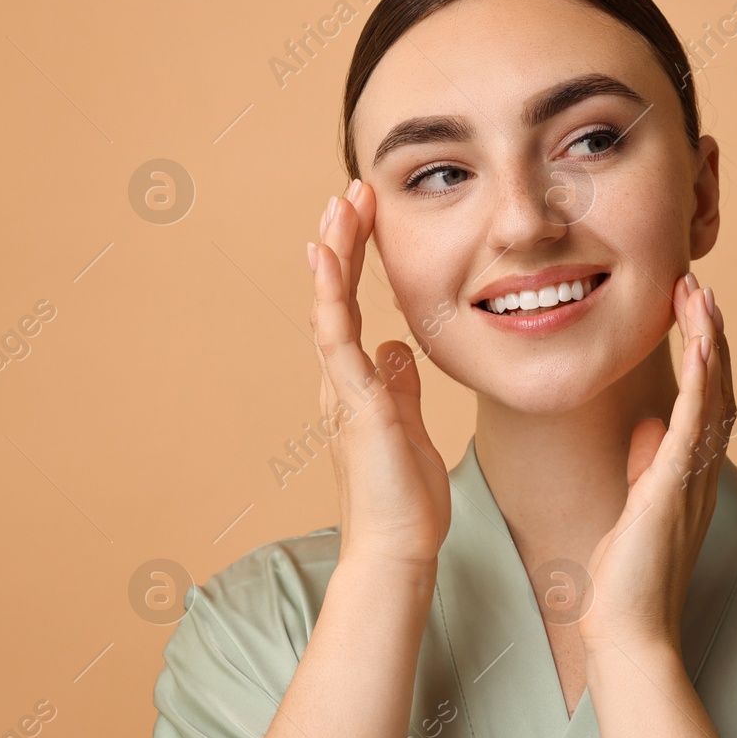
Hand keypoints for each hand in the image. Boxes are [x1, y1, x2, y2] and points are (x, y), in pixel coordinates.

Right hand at [307, 179, 451, 576]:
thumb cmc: (405, 497)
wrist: (398, 546)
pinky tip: (327, 257)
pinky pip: (335, 338)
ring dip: (335, 253)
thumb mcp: (409, 426)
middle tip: (350, 191)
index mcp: (357, 384)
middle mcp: (340, 381)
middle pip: (334, 297)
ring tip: (340, 203)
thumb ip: (399, 387)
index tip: (364, 217)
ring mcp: (342, 390)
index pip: (352, 308)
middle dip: (342, 242)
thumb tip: (398, 352)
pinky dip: (329, 295)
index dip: (355, 262)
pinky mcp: (352, 402)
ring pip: (329, 307)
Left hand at [576, 271, 734, 652]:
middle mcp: (703, 470)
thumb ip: (648, 466)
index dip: (703, 350)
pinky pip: (694, 424)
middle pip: (716, 385)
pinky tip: (698, 345)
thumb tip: (650, 429)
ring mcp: (695, 478)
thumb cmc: (628, 579)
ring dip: (708, 341)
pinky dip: (699, 381)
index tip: (690, 307)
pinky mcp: (676, 487)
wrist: (629, 632)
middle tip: (698, 283)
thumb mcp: (636, 507)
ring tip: (701, 294)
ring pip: (712, 395)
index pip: (705, 397)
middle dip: (708, 331)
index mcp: (693, 472)